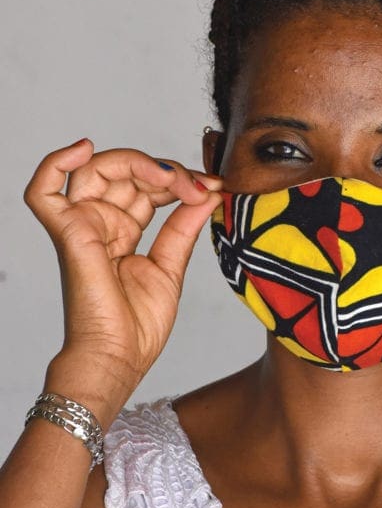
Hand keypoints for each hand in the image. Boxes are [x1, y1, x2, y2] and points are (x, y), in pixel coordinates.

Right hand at [24, 139, 222, 409]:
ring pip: (97, 169)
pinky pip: (43, 190)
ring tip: (170, 179)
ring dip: (138, 162)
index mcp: (123, 231)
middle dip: (166, 170)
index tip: (213, 186)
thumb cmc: (138, 327)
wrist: (120, 358)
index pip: (146, 186)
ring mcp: (82, 226)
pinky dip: (57, 162)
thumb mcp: (171, 266)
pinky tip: (85, 149)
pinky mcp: (68, 233)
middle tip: (198, 185)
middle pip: (125, 171)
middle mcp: (100, 224)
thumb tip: (208, 192)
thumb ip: (185, 226)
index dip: (179, 179)